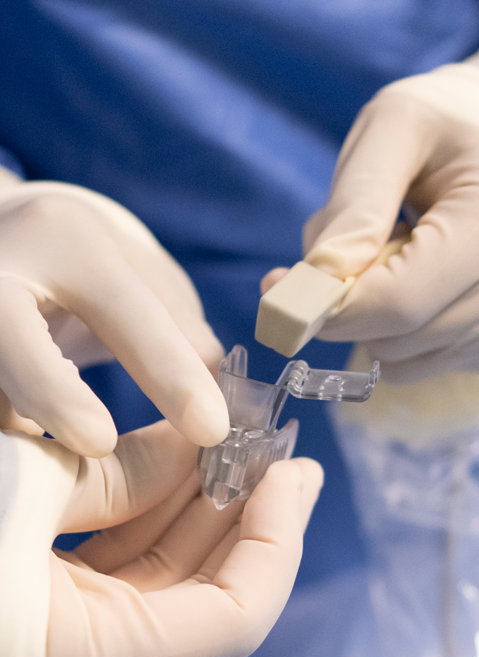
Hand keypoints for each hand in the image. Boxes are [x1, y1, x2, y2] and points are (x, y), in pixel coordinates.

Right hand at [0, 176, 228, 453]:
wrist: (0, 234)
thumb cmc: (81, 264)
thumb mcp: (135, 273)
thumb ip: (181, 332)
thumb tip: (225, 403)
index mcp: (66, 240)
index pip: (125, 312)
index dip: (171, 373)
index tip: (212, 429)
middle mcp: (0, 268)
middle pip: (14, 337)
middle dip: (55, 394)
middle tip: (98, 444)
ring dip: (28, 432)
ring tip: (63, 463)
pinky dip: (16, 438)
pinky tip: (40, 460)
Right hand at [0, 427, 321, 656]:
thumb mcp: (23, 487)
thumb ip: (122, 474)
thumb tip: (198, 448)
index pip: (234, 621)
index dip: (275, 542)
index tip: (289, 473)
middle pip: (205, 600)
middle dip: (250, 520)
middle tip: (285, 456)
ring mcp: (65, 656)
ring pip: (162, 583)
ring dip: (199, 511)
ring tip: (238, 447)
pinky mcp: (44, 628)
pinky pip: (118, 577)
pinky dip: (146, 520)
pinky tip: (176, 466)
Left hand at [262, 59, 478, 381]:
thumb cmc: (446, 120)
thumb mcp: (395, 129)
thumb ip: (356, 205)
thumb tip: (314, 280)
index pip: (398, 304)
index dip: (328, 305)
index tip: (276, 285)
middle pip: (397, 338)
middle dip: (347, 301)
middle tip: (352, 241)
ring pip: (403, 360)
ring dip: (369, 317)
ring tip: (391, 250)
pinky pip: (419, 364)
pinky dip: (392, 333)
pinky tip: (409, 279)